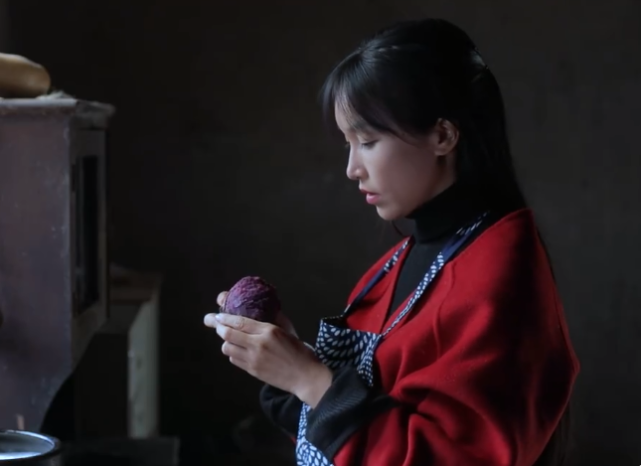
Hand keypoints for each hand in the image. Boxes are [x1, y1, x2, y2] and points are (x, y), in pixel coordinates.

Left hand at [204, 296, 330, 407]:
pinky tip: (239, 351)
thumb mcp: (289, 330)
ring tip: (232, 339)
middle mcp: (258, 344)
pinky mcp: (252, 371)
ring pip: (227, 348)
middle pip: (228, 335)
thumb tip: (266, 308)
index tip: (218, 315)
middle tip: (218, 326)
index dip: (225, 318)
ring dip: (226, 342)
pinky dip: (233, 353)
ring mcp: (253, 359)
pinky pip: (234, 359)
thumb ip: (276, 318)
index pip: (240, 322)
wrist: (305, 376)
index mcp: (269, 331)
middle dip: (219, 328)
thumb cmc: (300, 351)